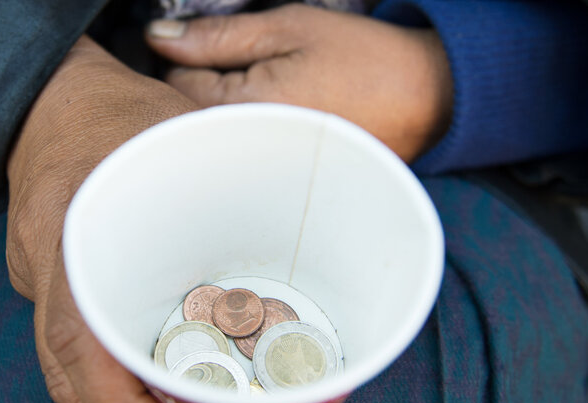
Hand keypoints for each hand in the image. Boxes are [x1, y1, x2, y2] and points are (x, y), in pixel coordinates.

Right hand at [5, 36, 221, 402]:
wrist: (51, 103)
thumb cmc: (122, 113)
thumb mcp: (182, 129)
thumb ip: (232, 177)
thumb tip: (309, 230)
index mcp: (74, 226)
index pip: (77, 339)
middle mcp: (50, 267)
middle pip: (74, 378)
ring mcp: (45, 282)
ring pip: (73, 376)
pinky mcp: (58, 289)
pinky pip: (80, 351)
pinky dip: (117, 391)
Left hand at [146, 4, 452, 161]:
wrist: (428, 101)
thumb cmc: (365, 61)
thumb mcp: (288, 29)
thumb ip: (216, 36)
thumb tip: (159, 37)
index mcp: (242, 109)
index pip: (174, 83)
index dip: (191, 58)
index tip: (223, 53)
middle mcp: (244, 153)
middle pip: (185, 120)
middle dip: (203, 95)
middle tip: (253, 76)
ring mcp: (261, 176)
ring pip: (211, 143)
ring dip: (225, 122)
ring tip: (272, 103)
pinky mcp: (279, 187)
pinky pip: (240, 162)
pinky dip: (248, 143)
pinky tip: (281, 130)